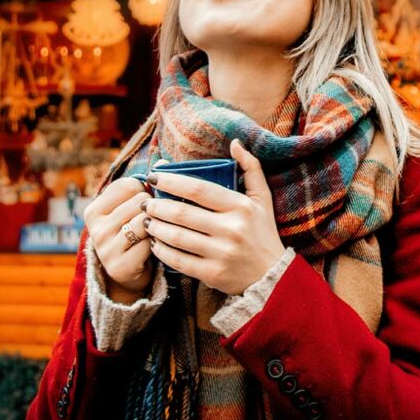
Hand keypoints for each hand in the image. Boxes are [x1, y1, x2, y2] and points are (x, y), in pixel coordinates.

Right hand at [83, 176, 153, 303]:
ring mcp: (106, 248)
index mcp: (93, 210)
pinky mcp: (120, 266)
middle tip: (151, 220)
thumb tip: (164, 161)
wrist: (127, 274)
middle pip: (139, 202)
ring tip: (154, 232)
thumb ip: (144, 184)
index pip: (129, 185)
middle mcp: (95, 228)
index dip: (145, 191)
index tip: (144, 203)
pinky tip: (154, 248)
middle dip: (152, 209)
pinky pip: (150, 243)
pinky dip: (157, 244)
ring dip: (156, 226)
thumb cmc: (132, 233)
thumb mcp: (130, 209)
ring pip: (145, 221)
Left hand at [144, 140, 285, 295]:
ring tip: (146, 221)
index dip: (172, 181)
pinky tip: (155, 243)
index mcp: (240, 207)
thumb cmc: (263, 232)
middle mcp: (231, 230)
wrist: (273, 276)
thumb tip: (236, 142)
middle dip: (157, 206)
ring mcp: (221, 253)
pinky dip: (162, 251)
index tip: (154, 176)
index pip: (198, 189)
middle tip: (146, 202)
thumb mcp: (262, 198)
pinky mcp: (213, 274)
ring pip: (177, 237)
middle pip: (182, 214)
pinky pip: (178, 260)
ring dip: (156, 227)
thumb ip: (251, 167)